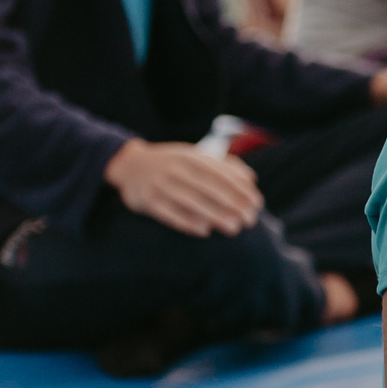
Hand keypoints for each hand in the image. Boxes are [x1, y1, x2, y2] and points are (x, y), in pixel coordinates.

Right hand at [104, 139, 261, 236]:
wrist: (129, 166)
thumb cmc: (173, 164)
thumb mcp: (195, 157)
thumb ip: (224, 166)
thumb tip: (251, 179)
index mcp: (191, 157)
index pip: (221, 174)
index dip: (241, 189)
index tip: (257, 204)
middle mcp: (176, 169)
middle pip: (209, 188)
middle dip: (233, 205)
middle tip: (249, 220)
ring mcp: (160, 185)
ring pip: (191, 202)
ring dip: (215, 216)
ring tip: (234, 229)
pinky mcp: (147, 201)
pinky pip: (169, 214)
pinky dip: (187, 223)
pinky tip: (204, 231)